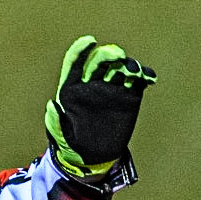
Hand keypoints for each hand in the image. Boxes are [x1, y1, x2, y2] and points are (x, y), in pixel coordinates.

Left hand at [43, 36, 156, 179]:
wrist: (94, 158)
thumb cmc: (72, 146)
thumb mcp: (60, 137)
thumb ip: (55, 122)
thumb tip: (51, 104)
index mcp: (72, 89)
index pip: (74, 62)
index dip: (81, 49)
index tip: (90, 41)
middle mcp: (92, 84)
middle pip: (100, 60)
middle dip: (109, 55)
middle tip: (119, 58)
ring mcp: (112, 89)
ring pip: (121, 68)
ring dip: (128, 64)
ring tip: (135, 72)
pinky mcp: (129, 97)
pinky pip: (138, 81)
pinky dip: (145, 75)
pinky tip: (149, 78)